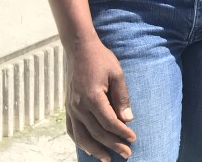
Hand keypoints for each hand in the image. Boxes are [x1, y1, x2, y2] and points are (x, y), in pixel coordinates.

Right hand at [65, 39, 135, 161]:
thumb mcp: (117, 74)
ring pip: (82, 136)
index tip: (133, 138)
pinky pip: (71, 130)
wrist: (80, 49)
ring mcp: (71, 108)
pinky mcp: (68, 107)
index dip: (122, 133)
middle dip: (113, 145)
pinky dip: (80, 141)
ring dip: (95, 149)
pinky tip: (88, 148)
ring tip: (107, 159)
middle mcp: (79, 106)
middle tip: (126, 153)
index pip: (109, 122)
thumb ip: (122, 97)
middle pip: (97, 133)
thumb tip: (128, 119)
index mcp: (93, 97)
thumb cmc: (101, 59)